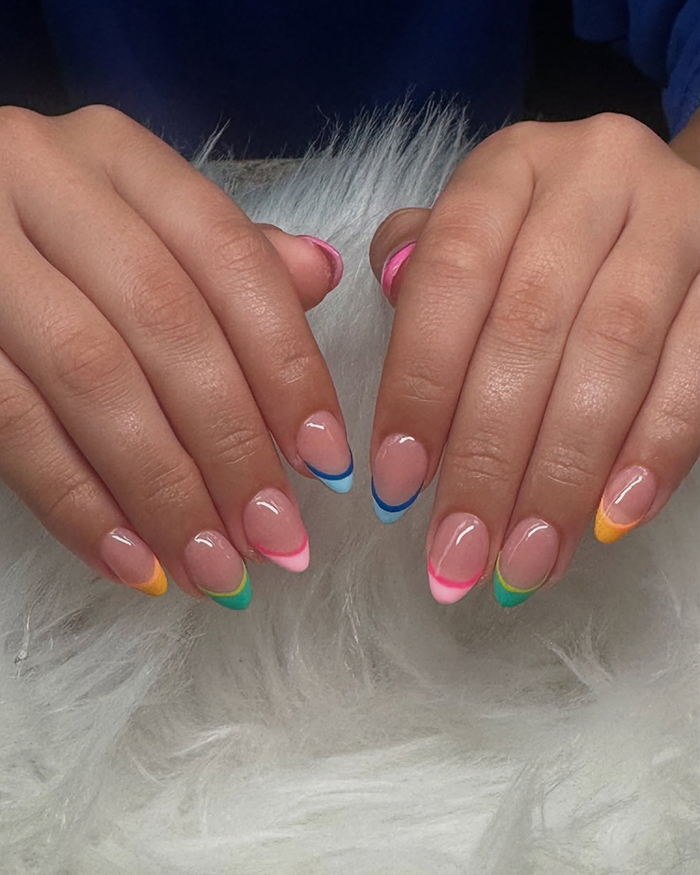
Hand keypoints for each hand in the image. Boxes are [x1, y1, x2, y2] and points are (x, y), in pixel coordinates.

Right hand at [0, 105, 351, 608]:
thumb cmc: (53, 235)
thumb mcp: (140, 220)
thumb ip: (226, 254)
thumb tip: (320, 276)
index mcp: (120, 157)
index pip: (232, 261)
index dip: (288, 367)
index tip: (327, 462)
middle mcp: (45, 181)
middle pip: (169, 326)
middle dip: (233, 445)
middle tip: (277, 537)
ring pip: (94, 380)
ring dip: (166, 491)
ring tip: (216, 567)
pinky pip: (11, 426)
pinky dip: (79, 504)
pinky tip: (133, 562)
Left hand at [369, 113, 698, 606]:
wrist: (653, 200)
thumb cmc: (538, 236)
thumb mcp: (475, 228)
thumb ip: (426, 264)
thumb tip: (392, 287)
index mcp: (510, 167)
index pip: (450, 273)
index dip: (421, 384)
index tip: (398, 485)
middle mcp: (596, 176)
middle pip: (530, 328)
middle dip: (489, 458)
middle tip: (458, 556)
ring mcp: (677, 221)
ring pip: (615, 356)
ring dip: (564, 476)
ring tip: (524, 564)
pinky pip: (699, 369)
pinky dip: (654, 450)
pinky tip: (610, 520)